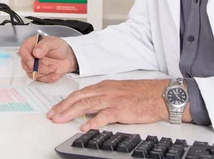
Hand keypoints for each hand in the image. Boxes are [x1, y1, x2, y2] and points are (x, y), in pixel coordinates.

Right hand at [19, 35, 77, 81]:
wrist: (69, 58)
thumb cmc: (60, 48)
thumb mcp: (54, 42)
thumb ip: (44, 45)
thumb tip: (35, 52)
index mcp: (32, 45)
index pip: (23, 51)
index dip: (26, 58)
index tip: (33, 63)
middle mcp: (31, 56)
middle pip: (26, 65)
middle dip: (38, 68)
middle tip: (48, 67)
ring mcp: (35, 65)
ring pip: (32, 74)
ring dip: (45, 73)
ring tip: (54, 68)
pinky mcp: (40, 74)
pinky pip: (40, 80)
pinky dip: (48, 78)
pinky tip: (55, 74)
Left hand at [47, 79, 190, 130]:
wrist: (160, 94)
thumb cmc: (142, 94)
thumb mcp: (118, 91)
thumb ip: (104, 97)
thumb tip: (90, 107)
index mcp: (104, 86)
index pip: (80, 93)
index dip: (66, 101)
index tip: (56, 108)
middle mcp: (106, 90)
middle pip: (79, 98)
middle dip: (63, 107)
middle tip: (52, 115)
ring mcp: (112, 99)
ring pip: (86, 105)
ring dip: (71, 113)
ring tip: (60, 119)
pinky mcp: (121, 109)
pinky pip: (104, 116)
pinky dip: (92, 121)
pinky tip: (84, 127)